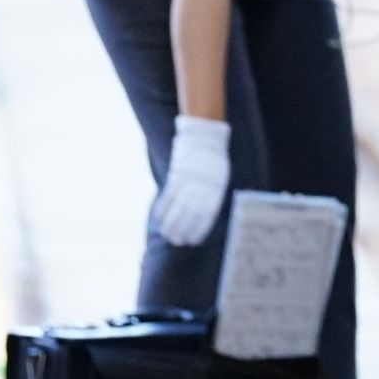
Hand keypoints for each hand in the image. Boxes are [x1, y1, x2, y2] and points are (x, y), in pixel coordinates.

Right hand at [153, 114, 230, 247]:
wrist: (204, 136)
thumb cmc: (214, 159)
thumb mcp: (220, 178)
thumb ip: (212, 195)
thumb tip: (205, 214)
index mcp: (215, 189)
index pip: (207, 214)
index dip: (199, 229)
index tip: (194, 241)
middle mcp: (201, 187)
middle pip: (190, 213)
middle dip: (183, 230)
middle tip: (177, 242)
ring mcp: (187, 181)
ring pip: (177, 206)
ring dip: (171, 223)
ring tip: (167, 235)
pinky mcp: (176, 175)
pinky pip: (167, 195)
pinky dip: (162, 208)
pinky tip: (158, 219)